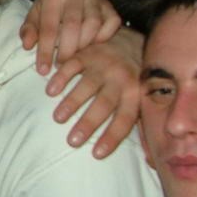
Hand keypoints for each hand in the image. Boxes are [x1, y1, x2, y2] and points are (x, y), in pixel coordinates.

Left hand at [20, 0, 120, 74]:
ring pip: (93, 25)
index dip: (45, 51)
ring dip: (83, 46)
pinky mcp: (110, 6)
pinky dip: (102, 38)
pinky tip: (92, 47)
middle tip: (60, 65)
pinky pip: (111, 24)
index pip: (49, 27)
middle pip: (72, 27)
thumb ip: (29, 30)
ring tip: (74, 57)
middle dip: (66, 51)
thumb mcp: (35, 17)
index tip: (42, 70)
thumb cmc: (50, 10)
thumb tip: (27, 45)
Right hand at [46, 26, 142, 157]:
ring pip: (86, 86)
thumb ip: (139, 121)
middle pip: (103, 105)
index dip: (111, 137)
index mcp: (135, 93)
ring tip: (58, 118)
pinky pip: (72, 66)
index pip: (124, 119)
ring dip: (71, 103)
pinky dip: (60, 78)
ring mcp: (103, 65)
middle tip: (72, 141)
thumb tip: (146, 156)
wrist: (131, 39)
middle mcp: (120, 79)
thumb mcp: (142, 96)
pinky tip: (50, 91)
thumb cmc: (135, 77)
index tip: (97, 154)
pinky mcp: (87, 53)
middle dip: (88, 124)